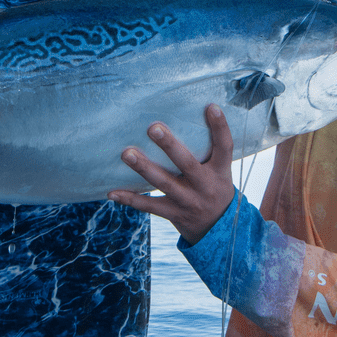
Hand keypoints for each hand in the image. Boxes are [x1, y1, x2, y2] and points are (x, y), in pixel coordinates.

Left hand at [109, 104, 236, 245]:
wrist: (218, 229)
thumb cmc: (215, 188)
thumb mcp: (221, 171)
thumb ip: (211, 149)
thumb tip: (197, 112)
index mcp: (219, 171)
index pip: (225, 147)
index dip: (220, 127)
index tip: (211, 107)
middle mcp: (204, 185)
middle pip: (187, 164)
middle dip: (170, 146)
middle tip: (153, 128)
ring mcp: (188, 201)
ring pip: (164, 183)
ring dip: (144, 168)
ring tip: (126, 153)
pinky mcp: (172, 213)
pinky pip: (148, 206)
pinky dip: (130, 199)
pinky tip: (112, 192)